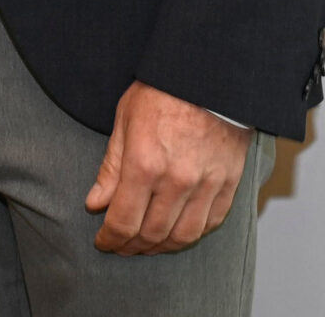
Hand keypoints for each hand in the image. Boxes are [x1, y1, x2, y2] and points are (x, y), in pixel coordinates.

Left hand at [84, 80, 252, 252]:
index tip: (103, 241)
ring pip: (183, 236)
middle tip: (120, 246)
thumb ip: (111, 168)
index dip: (110, 238)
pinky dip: (192, 235)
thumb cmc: (163, 91)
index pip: (123, 221)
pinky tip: (177, 233)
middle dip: (131, 247)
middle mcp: (177, 180)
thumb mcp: (125, 120)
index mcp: (145, 164)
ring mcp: (207, 185)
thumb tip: (95, 204)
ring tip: (146, 245)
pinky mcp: (229, 183)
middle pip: (152, 234)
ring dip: (161, 247)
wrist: (210, 76)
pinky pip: (210, 223)